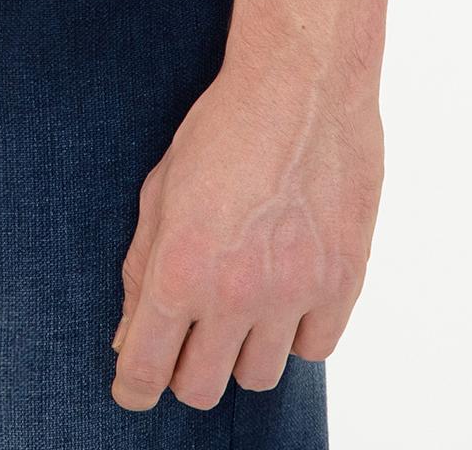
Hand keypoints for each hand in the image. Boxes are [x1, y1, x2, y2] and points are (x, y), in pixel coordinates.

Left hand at [108, 3, 381, 411]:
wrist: (302, 82)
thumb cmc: (224, 127)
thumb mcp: (161, 190)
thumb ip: (140, 270)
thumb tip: (128, 339)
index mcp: (180, 268)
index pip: (145, 369)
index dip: (133, 386)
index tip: (134, 385)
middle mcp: (235, 293)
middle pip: (202, 389)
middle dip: (187, 371)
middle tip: (190, 339)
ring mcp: (293, 292)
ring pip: (259, 376)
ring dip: (244, 350)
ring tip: (245, 302)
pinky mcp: (342, 282)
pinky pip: (315, 349)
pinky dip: (298, 332)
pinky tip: (288, 290)